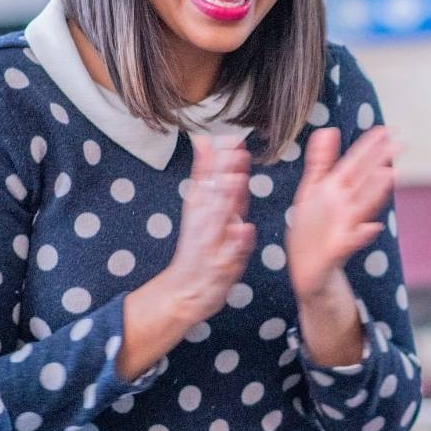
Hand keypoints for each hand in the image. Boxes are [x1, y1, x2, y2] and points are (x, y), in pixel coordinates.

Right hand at [118, 136, 254, 376]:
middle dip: (224, 172)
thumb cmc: (199, 248)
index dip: (219, 159)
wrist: (184, 293)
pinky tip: (245, 230)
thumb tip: (204, 141)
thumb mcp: (200, 208)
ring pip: (220, 220)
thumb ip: (205, 176)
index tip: (231, 137)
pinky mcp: (219, 267)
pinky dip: (238, 243)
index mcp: (200, 209)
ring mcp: (211, 245)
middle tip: (236, 149)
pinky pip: (230, 255)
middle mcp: (203, 224)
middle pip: (214, 194)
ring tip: (239, 180)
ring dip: (229, 200)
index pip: (208, 180)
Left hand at [285, 127, 394, 301]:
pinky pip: (348, 243)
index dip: (368, 147)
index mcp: (335, 192)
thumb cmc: (312, 232)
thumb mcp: (312, 192)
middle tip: (400, 145)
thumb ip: (320, 161)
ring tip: (389, 175)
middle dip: (379, 163)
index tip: (385, 129)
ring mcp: (343, 229)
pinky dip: (361, 236)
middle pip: (363, 182)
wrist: (310, 273)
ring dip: (376, 193)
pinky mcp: (336, 253)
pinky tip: (371, 228)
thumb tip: (329, 129)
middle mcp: (344, 208)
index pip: (354, 165)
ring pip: (362, 208)